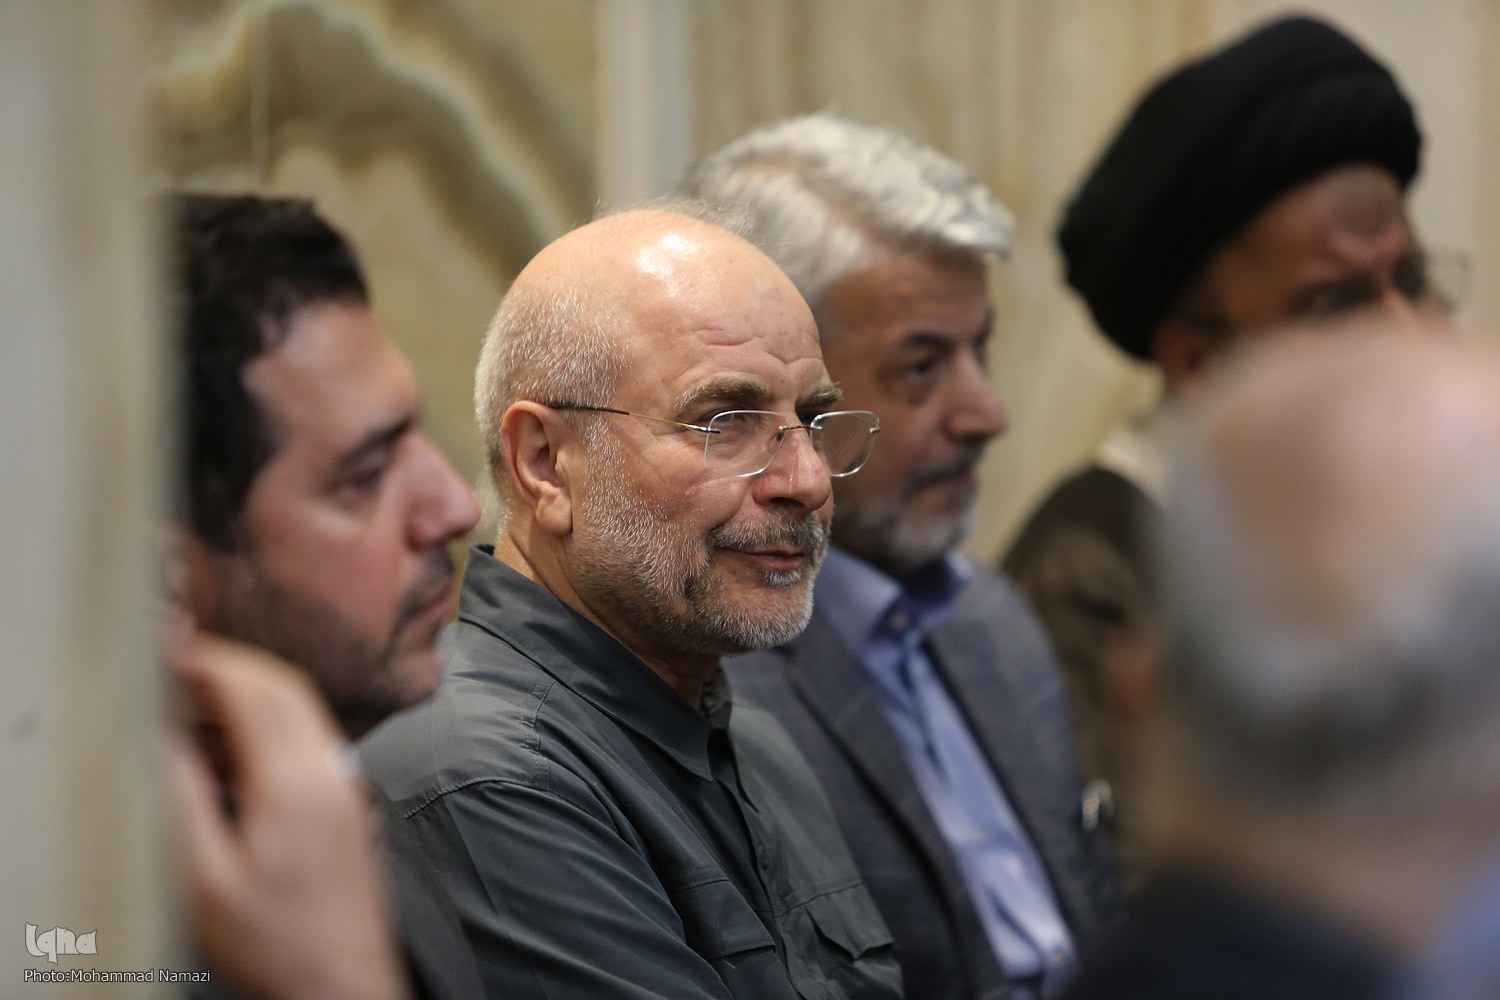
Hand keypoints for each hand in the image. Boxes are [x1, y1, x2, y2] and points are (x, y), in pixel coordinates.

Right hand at [167, 633, 410, 999]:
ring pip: (301, 709)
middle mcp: (330, 772)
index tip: (167, 653)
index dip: (208, 661)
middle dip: (229, 667)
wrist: (341, 984)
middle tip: (176, 672)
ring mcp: (347, 786)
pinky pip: (311, 738)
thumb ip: (182, 799)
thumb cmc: (274, 944)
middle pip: (283, 686)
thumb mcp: (204, 880)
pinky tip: (232, 753)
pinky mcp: (349, 804)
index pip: (252, 689)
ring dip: (250, 694)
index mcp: (293, 782)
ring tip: (193, 711)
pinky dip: (270, 724)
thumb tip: (160, 738)